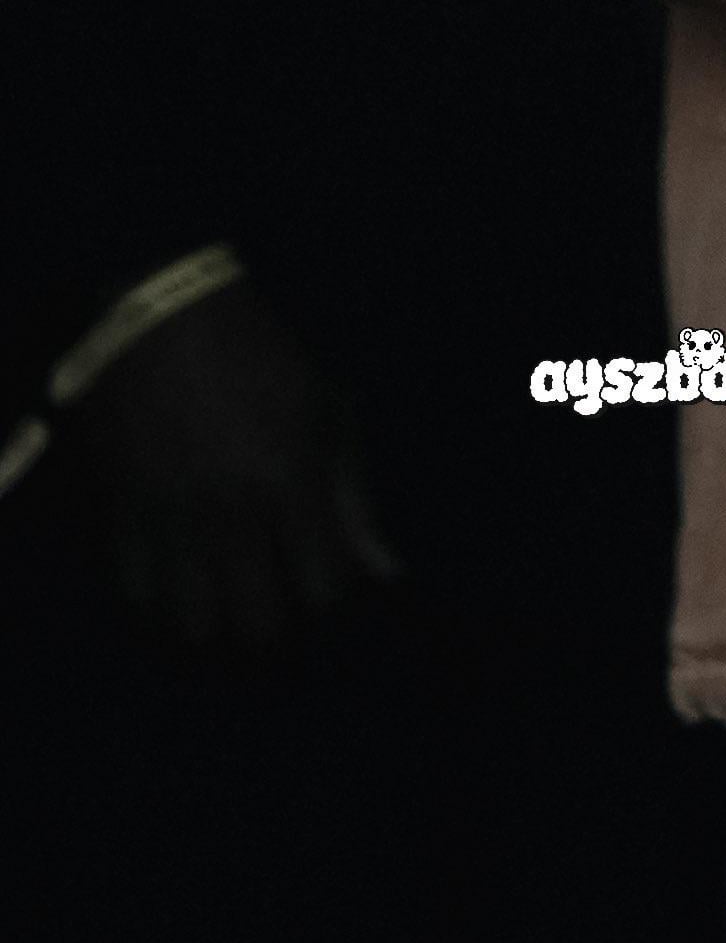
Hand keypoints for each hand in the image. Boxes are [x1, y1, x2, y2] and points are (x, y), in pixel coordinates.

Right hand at [69, 277, 400, 655]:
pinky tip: (179, 590)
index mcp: (291, 481)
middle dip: (276, 629)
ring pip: (192, 622)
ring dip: (216, 626)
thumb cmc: (264, 359)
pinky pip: (137, 593)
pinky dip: (160, 605)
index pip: (322, 590)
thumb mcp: (327, 414)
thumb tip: (388, 572)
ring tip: (227, 606)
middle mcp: (231, 509)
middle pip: (258, 624)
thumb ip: (354, 500)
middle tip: (278, 606)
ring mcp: (171, 515)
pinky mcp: (121, 509)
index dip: (330, 601)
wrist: (166, 313)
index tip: (326, 586)